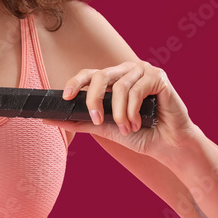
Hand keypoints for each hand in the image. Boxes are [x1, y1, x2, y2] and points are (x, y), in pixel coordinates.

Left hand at [43, 61, 197, 158]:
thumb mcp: (104, 128)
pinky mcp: (159, 77)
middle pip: (99, 75)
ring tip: (126, 129)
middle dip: (94, 99)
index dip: (75, 82)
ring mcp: (144, 71)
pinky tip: (138, 123)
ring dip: (119, 113)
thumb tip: (48, 119)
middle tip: (97, 120)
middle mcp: (127, 71)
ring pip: (118, 87)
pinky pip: (137, 90)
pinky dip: (133, 111)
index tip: (66, 98)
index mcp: (113, 79)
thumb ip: (79, 122)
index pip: (89, 73)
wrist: (169, 146)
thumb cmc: (139, 135)